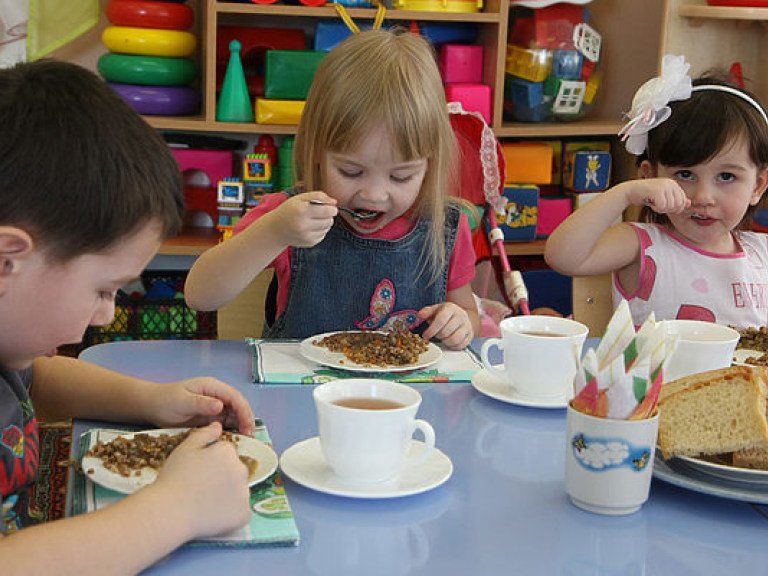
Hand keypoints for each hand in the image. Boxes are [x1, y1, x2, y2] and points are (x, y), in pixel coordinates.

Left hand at [147, 377, 255, 435]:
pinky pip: (225, 423)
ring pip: (234, 415)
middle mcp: (216, 396)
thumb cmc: (165, 400)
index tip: (247, 425)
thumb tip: (221, 406)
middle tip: (249, 436)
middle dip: (246, 419)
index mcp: (212, 387)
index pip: (234, 396)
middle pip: (237, 406)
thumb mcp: (182, 401)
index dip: (244, 410)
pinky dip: (231, 431)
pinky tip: (233, 440)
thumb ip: (201, 403)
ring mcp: (214, 407)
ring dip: (241, 426)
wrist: (152, 406)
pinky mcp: (210, 418)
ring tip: (245, 439)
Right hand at [151, 423, 251, 538]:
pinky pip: (241, 511)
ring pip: (239, 491)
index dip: (212, 463)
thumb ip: (204, 434)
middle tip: (202, 489)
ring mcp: (244, 492)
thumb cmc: (173, 479)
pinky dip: (231, 514)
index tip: (200, 473)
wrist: (169, 512)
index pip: (227, 454)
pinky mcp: (244, 513)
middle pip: (236, 471)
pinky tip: (214, 515)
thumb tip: (218, 426)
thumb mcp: (184, 449)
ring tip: (205, 503)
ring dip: (228, 495)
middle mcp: (241, 469)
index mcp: (228, 452)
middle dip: (223, 477)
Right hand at [270, 191, 336, 247]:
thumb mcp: (300, 198)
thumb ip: (318, 196)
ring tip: (315, 219)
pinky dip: (320, 230)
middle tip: (321, 213)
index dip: (332, 208)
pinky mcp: (309, 243)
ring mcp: (306, 236)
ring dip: (325, 223)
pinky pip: (323, 235)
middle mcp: (303, 224)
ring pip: (327, 228)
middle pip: (329, 220)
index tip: (330, 207)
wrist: (276, 229)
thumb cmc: (289, 210)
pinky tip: (311, 227)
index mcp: (301, 210)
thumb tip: (334, 202)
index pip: (328, 211)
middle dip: (329, 215)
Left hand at [418, 302, 472, 350]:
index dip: (431, 330)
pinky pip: (461, 345)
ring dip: (445, 342)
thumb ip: (426, 312)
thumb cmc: (445, 314)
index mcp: (451, 308)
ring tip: (442, 338)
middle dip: (437, 336)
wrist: (461, 315)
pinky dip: (452, 346)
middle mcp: (461, 316)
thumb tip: (419, 316)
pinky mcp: (470, 335)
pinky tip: (449, 342)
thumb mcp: (435, 309)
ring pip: (455, 340)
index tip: (425, 336)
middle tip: (435, 335)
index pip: (441, 320)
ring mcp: (467, 326)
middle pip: (447, 331)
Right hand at [626, 178, 689, 213]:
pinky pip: (662, 206)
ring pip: (670, 206)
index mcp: (674, 184)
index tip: (664, 207)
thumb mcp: (663, 197)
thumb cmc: (646, 195)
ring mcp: (664, 186)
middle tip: (658, 206)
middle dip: (668, 210)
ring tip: (654, 204)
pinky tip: (650, 203)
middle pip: (678, 205)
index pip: (683, 201)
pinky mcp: (656, 190)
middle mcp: (670, 183)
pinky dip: (656, 209)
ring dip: (661, 209)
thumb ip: (676, 200)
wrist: (630, 191)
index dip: (675, 209)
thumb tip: (689, 203)